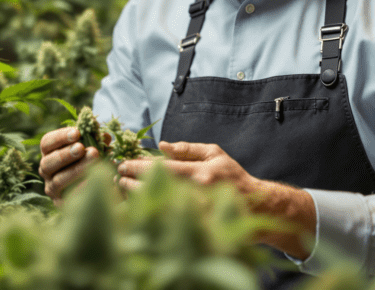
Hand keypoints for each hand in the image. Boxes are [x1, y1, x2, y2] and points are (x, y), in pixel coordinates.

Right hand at [38, 126, 102, 204]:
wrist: (93, 191)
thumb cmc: (89, 162)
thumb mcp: (91, 148)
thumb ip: (96, 140)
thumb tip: (105, 136)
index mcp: (49, 154)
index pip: (47, 143)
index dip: (60, 137)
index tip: (77, 133)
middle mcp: (46, 171)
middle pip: (48, 162)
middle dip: (65, 154)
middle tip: (81, 148)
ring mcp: (52, 189)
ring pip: (58, 180)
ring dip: (75, 170)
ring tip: (92, 160)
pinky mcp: (61, 203)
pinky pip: (68, 197)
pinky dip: (81, 188)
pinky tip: (94, 180)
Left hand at [116, 140, 315, 259]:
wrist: (257, 207)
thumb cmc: (233, 176)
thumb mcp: (215, 154)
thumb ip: (188, 149)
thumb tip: (161, 146)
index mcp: (201, 173)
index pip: (162, 169)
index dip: (139, 167)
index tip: (123, 164)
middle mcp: (197, 195)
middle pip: (155, 190)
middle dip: (132, 183)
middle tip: (118, 177)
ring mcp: (196, 214)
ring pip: (157, 208)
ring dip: (136, 200)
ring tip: (122, 191)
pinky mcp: (195, 228)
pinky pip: (165, 222)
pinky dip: (149, 215)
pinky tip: (136, 208)